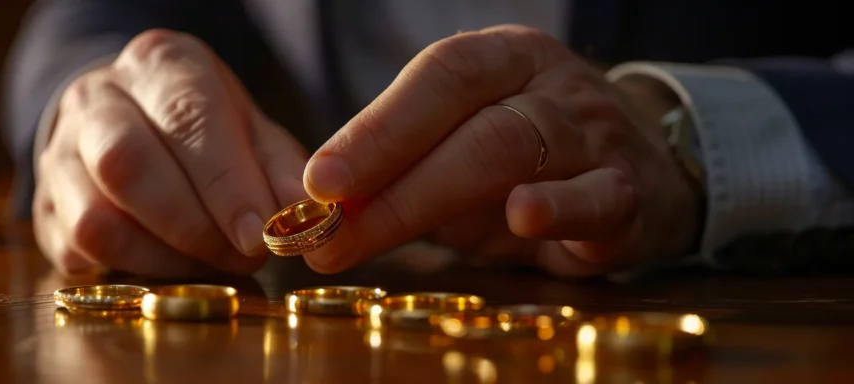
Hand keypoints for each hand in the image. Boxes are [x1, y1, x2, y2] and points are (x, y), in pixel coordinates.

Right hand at [33, 29, 308, 276]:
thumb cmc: (203, 129)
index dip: (225, 183)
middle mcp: (97, 98)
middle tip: (242, 256)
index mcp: (159, 65)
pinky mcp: (44, 205)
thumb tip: (304, 221)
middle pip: (127, 163)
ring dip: (163, 256)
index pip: (187, 117)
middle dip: (192, 225)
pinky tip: (171, 264)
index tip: (258, 232)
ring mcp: (61, 151)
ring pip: (95, 217)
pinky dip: (132, 268)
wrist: (128, 119)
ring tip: (211, 262)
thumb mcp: (251, 131)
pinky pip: (79, 250)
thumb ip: (280, 171)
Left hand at [301, 25, 701, 275]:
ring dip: (436, 198)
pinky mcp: (629, 195)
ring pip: (518, 153)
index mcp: (502, 60)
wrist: (645, 167)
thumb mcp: (463, 146)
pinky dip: (559, 207)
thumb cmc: (528, 159)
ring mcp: (594, 136)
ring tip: (380, 230)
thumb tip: (317, 208)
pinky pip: (599, 198)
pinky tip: (523, 216)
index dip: (375, 128)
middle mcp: (549, 86)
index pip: (437, 77)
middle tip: (327, 231)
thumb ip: (402, 169)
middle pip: (469, 123)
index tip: (318, 180)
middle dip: (389, 177)